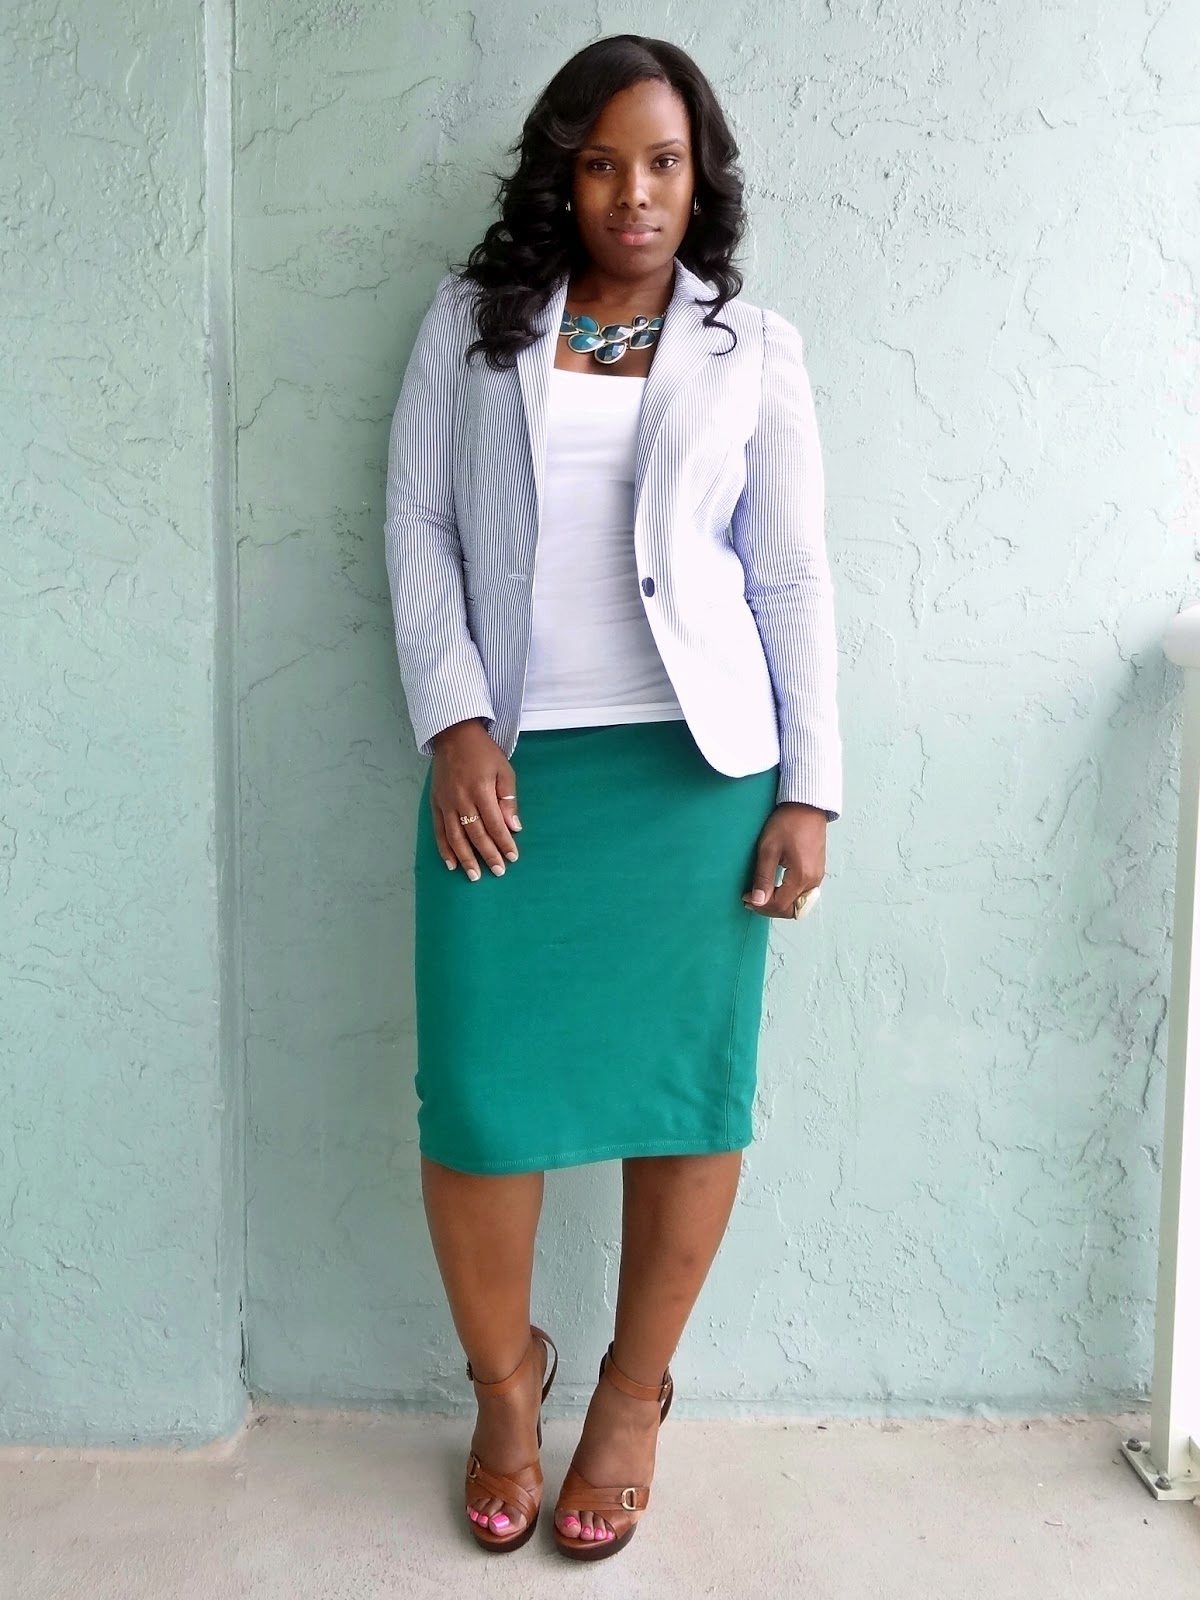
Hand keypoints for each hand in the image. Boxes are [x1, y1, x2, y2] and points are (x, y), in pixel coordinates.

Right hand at [429, 719, 521, 881]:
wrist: (453, 735)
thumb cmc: (484, 753)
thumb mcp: (504, 770)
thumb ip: (508, 799)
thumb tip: (514, 826)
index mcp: (481, 790)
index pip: (495, 824)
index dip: (504, 842)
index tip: (513, 857)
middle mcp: (462, 799)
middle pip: (476, 834)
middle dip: (488, 855)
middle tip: (498, 871)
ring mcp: (446, 803)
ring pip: (455, 837)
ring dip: (465, 858)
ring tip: (474, 875)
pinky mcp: (436, 803)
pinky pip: (439, 831)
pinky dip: (444, 849)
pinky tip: (451, 863)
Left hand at [742, 802, 826, 916]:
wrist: (807, 806)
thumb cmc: (787, 823)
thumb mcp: (769, 849)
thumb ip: (763, 878)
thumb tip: (757, 901)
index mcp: (801, 876)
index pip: (780, 905)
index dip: (761, 906)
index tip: (746, 898)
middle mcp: (813, 881)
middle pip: (791, 909)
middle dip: (770, 908)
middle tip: (751, 899)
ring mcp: (817, 877)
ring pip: (798, 904)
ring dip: (779, 904)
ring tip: (762, 895)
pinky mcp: (817, 872)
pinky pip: (803, 894)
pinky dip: (788, 896)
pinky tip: (775, 888)